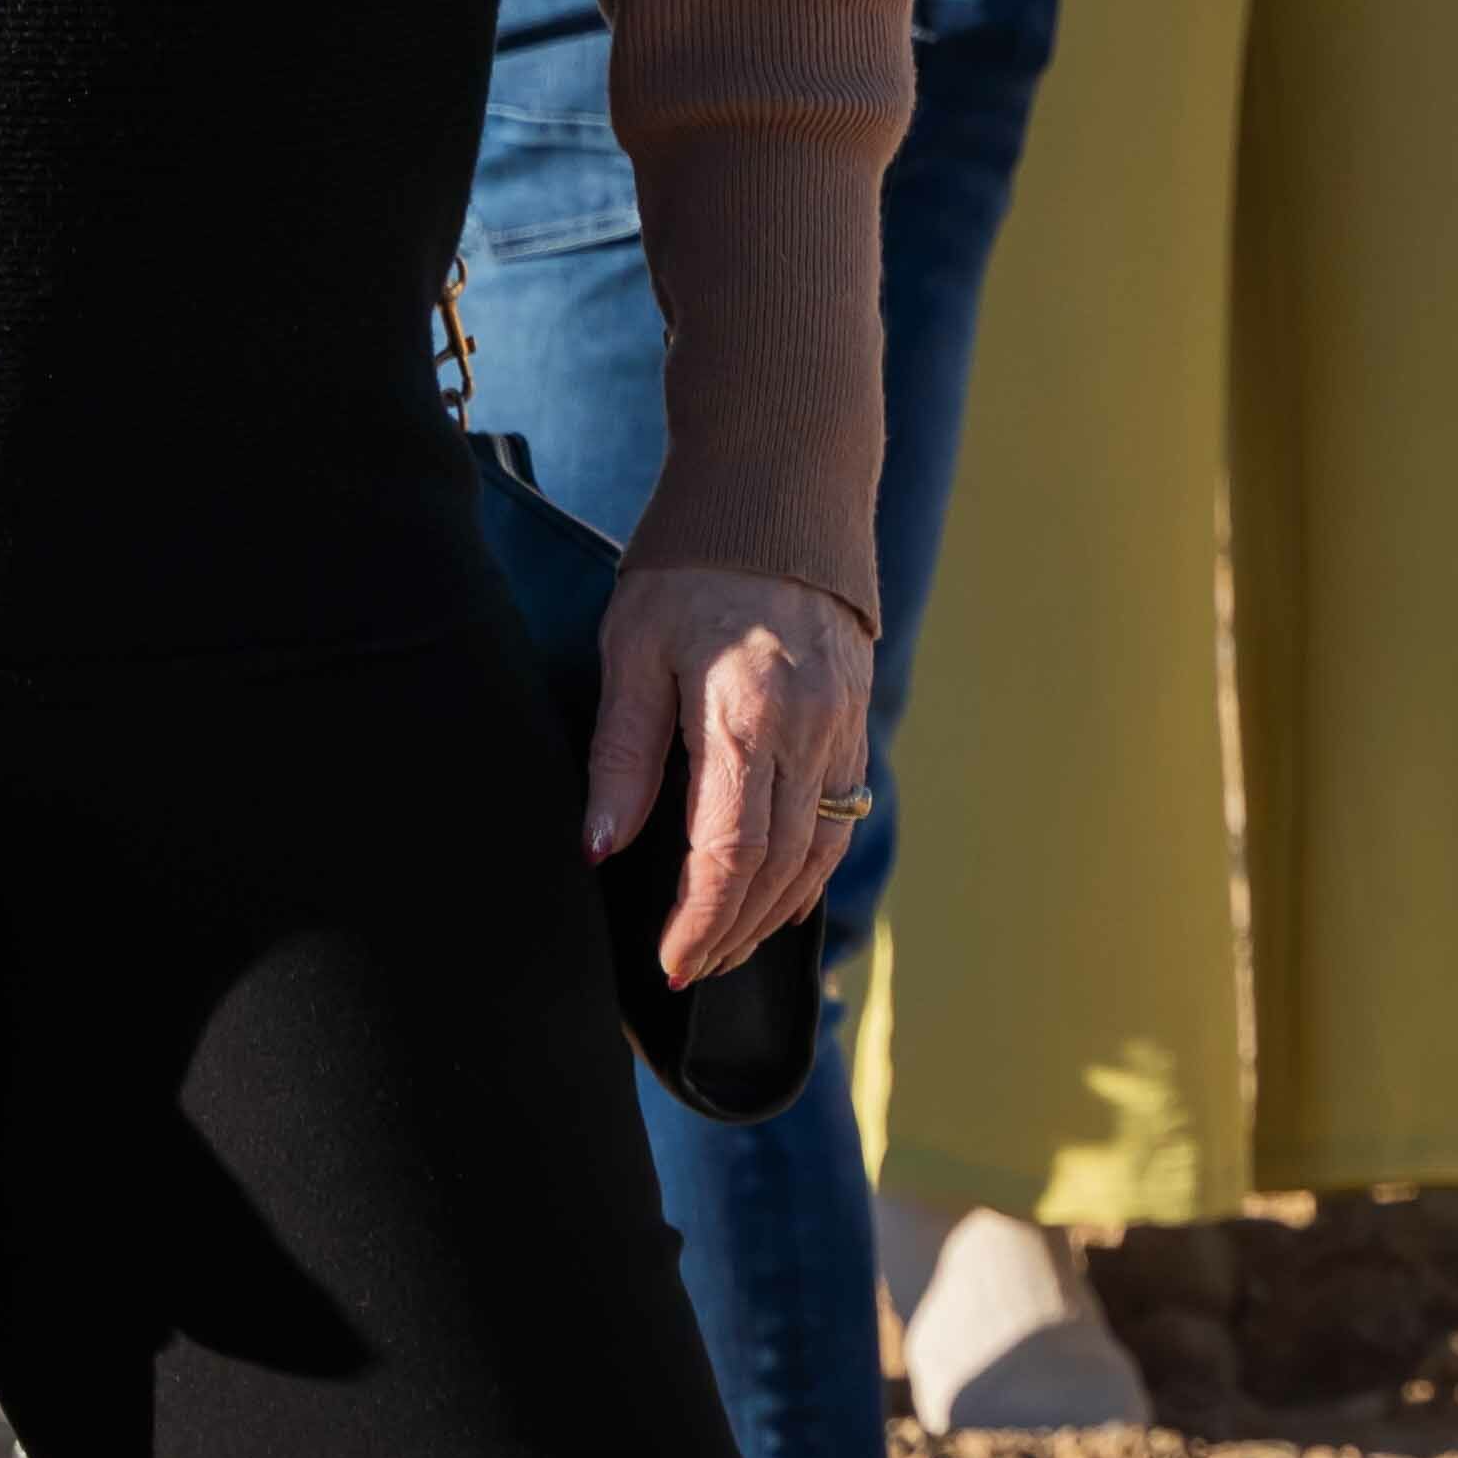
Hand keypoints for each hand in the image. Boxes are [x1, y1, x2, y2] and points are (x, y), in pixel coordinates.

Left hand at [587, 560, 883, 989]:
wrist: (779, 485)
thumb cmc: (691, 562)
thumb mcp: (632, 647)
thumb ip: (623, 755)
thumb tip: (601, 848)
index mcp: (745, 715)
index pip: (730, 855)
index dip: (702, 923)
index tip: (671, 964)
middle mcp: (807, 728)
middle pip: (781, 866)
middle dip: (734, 931)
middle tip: (692, 971)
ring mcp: (841, 722)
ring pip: (821, 847)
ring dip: (777, 909)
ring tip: (729, 945)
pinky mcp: (855, 712)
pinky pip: (842, 811)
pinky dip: (813, 865)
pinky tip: (782, 890)